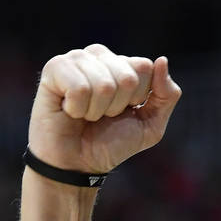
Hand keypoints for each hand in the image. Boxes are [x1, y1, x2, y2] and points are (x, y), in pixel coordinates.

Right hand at [27, 44, 181, 173]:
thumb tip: (161, 60)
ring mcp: (76, 59)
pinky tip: (70, 110)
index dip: (138, 98)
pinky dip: (78, 109)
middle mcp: (100, 56)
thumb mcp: (150, 125)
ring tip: (85, 114)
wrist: (77, 164)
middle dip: (118, 106)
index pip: (145, 67)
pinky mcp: (54, 69)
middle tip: (103, 116)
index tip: (124, 111)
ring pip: (104, 83)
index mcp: (124, 64)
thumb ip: (166, 94)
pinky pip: (79, 87)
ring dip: (97, 110)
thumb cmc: (111, 143)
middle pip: (128, 76)